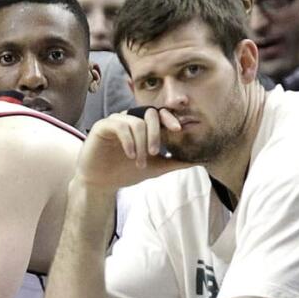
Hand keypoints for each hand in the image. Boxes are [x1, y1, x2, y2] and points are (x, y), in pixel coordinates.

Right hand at [76, 108, 192, 190]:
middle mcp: (130, 120)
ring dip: (141, 143)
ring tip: (139, 162)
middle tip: (155, 153)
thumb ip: (173, 162)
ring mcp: (116, 121)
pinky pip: (120, 125)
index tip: (179, 130)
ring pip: (137, 122)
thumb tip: (197, 161)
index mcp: (143, 126)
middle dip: (155, 133)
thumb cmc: (125, 172)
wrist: (101, 183)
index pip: (159, 114)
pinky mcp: (103, 126)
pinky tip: (130, 155)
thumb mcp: (154, 168)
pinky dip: (129, 141)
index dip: (170, 118)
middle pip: (150, 113)